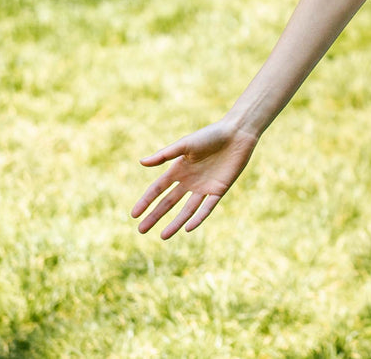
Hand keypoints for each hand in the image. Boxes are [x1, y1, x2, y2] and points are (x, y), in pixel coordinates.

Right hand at [131, 121, 258, 238]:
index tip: (133, 215)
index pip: (158, 189)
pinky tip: (188, 228)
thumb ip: (165, 155)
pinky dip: (198, 218)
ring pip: (187, 209)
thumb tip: (141, 162)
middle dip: (155, 216)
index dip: (146, 201)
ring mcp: (204, 187)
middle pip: (169, 202)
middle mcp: (189, 181)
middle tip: (141, 230)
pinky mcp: (219, 190)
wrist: (237, 134)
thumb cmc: (211, 135)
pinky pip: (207, 208)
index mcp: (179, 169)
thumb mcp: (185, 144)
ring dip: (176, 223)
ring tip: (163, 236)